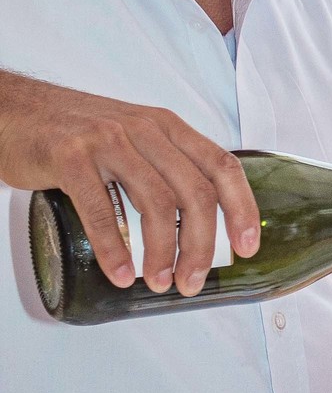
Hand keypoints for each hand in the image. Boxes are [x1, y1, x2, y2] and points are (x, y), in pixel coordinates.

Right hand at [0, 70, 259, 292]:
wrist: (12, 110)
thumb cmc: (75, 133)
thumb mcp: (131, 138)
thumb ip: (163, 169)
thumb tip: (197, 225)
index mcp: (166, 127)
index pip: (222, 166)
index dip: (242, 209)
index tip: (247, 247)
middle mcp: (144, 130)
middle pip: (195, 193)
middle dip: (202, 245)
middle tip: (191, 281)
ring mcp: (108, 141)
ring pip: (156, 203)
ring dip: (163, 253)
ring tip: (159, 282)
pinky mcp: (70, 156)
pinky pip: (102, 210)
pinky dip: (114, 249)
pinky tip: (120, 273)